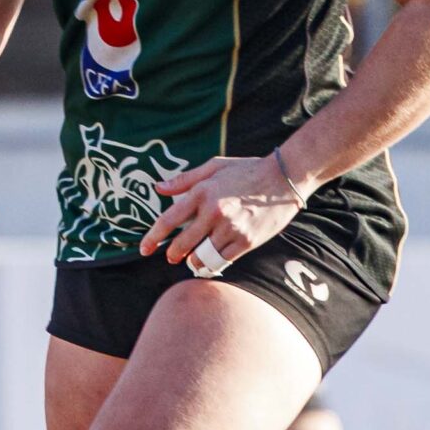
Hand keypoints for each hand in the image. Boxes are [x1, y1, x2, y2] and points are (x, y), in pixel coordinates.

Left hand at [141, 153, 301, 268]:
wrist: (284, 178)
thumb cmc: (247, 170)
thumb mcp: (214, 166)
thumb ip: (185, 179)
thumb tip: (158, 188)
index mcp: (202, 192)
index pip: (168, 220)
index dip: (153, 238)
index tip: (144, 250)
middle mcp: (214, 212)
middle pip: (182, 243)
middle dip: (173, 253)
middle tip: (171, 257)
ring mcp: (230, 228)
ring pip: (202, 256)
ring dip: (193, 261)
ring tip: (192, 260)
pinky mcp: (246, 241)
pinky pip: (222, 260)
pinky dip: (213, 264)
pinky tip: (211, 262)